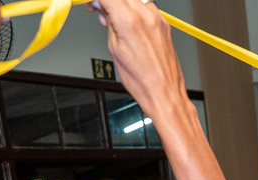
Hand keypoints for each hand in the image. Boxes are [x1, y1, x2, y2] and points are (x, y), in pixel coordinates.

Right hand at [90, 0, 187, 121]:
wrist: (164, 92)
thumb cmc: (142, 79)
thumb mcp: (114, 48)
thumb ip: (108, 22)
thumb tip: (102, 7)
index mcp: (130, 21)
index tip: (92, 4)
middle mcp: (146, 16)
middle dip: (108, 1)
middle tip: (98, 10)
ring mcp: (158, 19)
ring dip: (121, 3)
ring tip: (114, 19)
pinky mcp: (164, 25)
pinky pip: (146, 7)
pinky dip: (134, 10)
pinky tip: (128, 22)